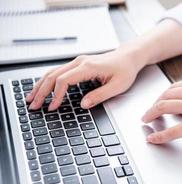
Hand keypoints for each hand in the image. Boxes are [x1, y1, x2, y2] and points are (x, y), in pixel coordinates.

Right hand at [26, 48, 144, 110]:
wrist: (128, 57)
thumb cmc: (125, 70)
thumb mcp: (117, 86)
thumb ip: (100, 96)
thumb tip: (83, 105)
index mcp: (88, 67)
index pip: (64, 80)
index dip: (56, 95)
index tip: (52, 107)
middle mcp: (80, 62)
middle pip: (53, 75)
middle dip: (41, 91)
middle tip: (33, 105)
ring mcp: (78, 61)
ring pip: (53, 72)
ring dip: (41, 85)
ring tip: (31, 98)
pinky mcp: (79, 64)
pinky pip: (59, 71)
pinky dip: (48, 81)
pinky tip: (43, 88)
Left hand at [142, 77, 181, 149]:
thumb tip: (179, 107)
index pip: (174, 87)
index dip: (161, 96)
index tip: (156, 103)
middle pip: (166, 95)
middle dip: (153, 105)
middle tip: (147, 113)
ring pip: (164, 106)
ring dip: (151, 114)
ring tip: (146, 121)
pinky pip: (173, 130)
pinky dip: (160, 135)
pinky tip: (153, 138)